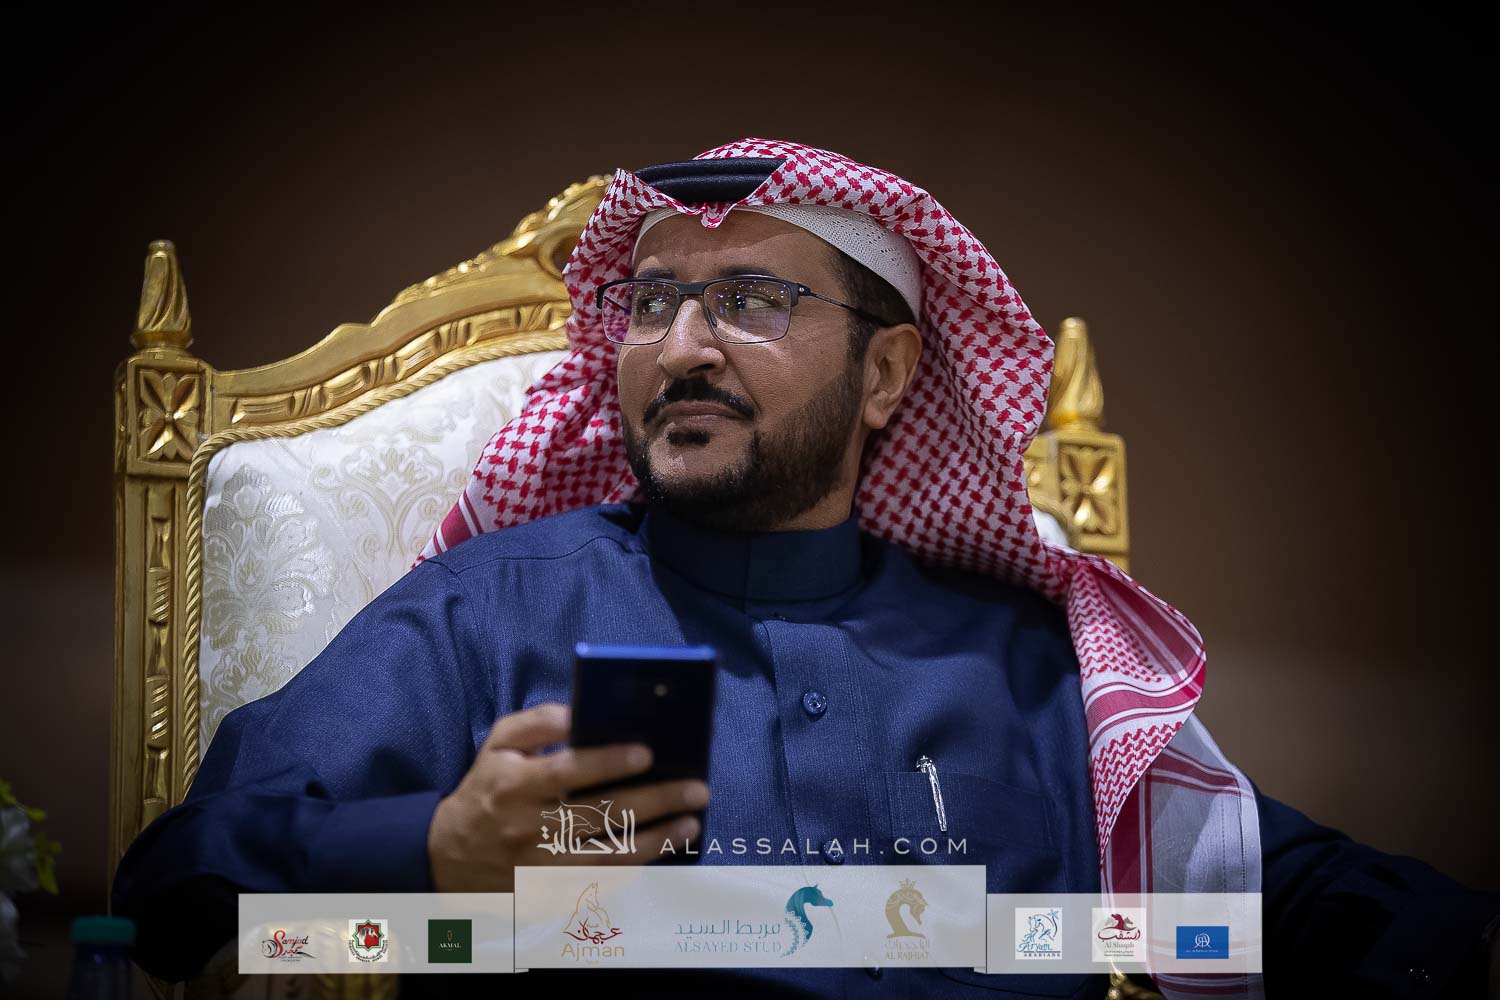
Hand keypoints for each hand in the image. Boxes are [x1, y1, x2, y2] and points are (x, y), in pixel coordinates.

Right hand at [425, 702, 709, 890]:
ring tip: (692, 821)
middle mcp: (529, 828)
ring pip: (609, 854)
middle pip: (600, 814)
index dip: (608, 762)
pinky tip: (665, 850)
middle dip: (654, 800)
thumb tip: (578, 713)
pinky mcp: (550, 894)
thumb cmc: (486, 789)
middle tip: (697, 789)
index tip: (647, 752)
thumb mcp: (497, 745)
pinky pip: (601, 882)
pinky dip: (636, 867)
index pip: (567, 771)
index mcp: (515, 785)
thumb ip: (535, 722)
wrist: (448, 856)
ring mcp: (541, 867)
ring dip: (658, 838)